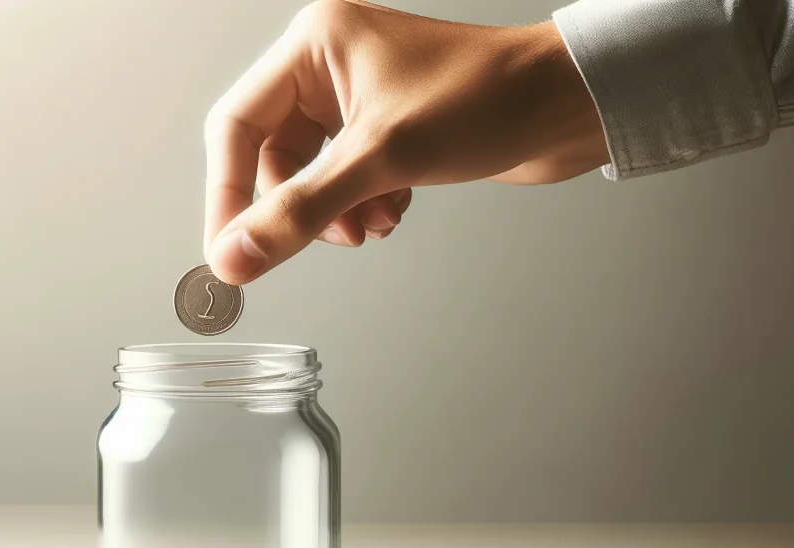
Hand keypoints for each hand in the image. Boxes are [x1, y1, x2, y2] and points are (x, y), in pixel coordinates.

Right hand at [204, 0, 607, 284]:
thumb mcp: (381, 159)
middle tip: (327, 240)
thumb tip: (234, 257)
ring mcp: (364, 96)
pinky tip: (394, 212)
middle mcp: (332, 64)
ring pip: (317, 171)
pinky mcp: (394, 126)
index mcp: (315, 45)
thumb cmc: (486, 100)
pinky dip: (366, 203)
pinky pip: (352, 176)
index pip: (237, 125)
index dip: (228, 195)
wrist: (566, 106)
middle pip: (277, 154)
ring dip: (338, 210)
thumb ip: (301, 211)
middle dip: (301, 206)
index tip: (228, 252)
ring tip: (374, 226)